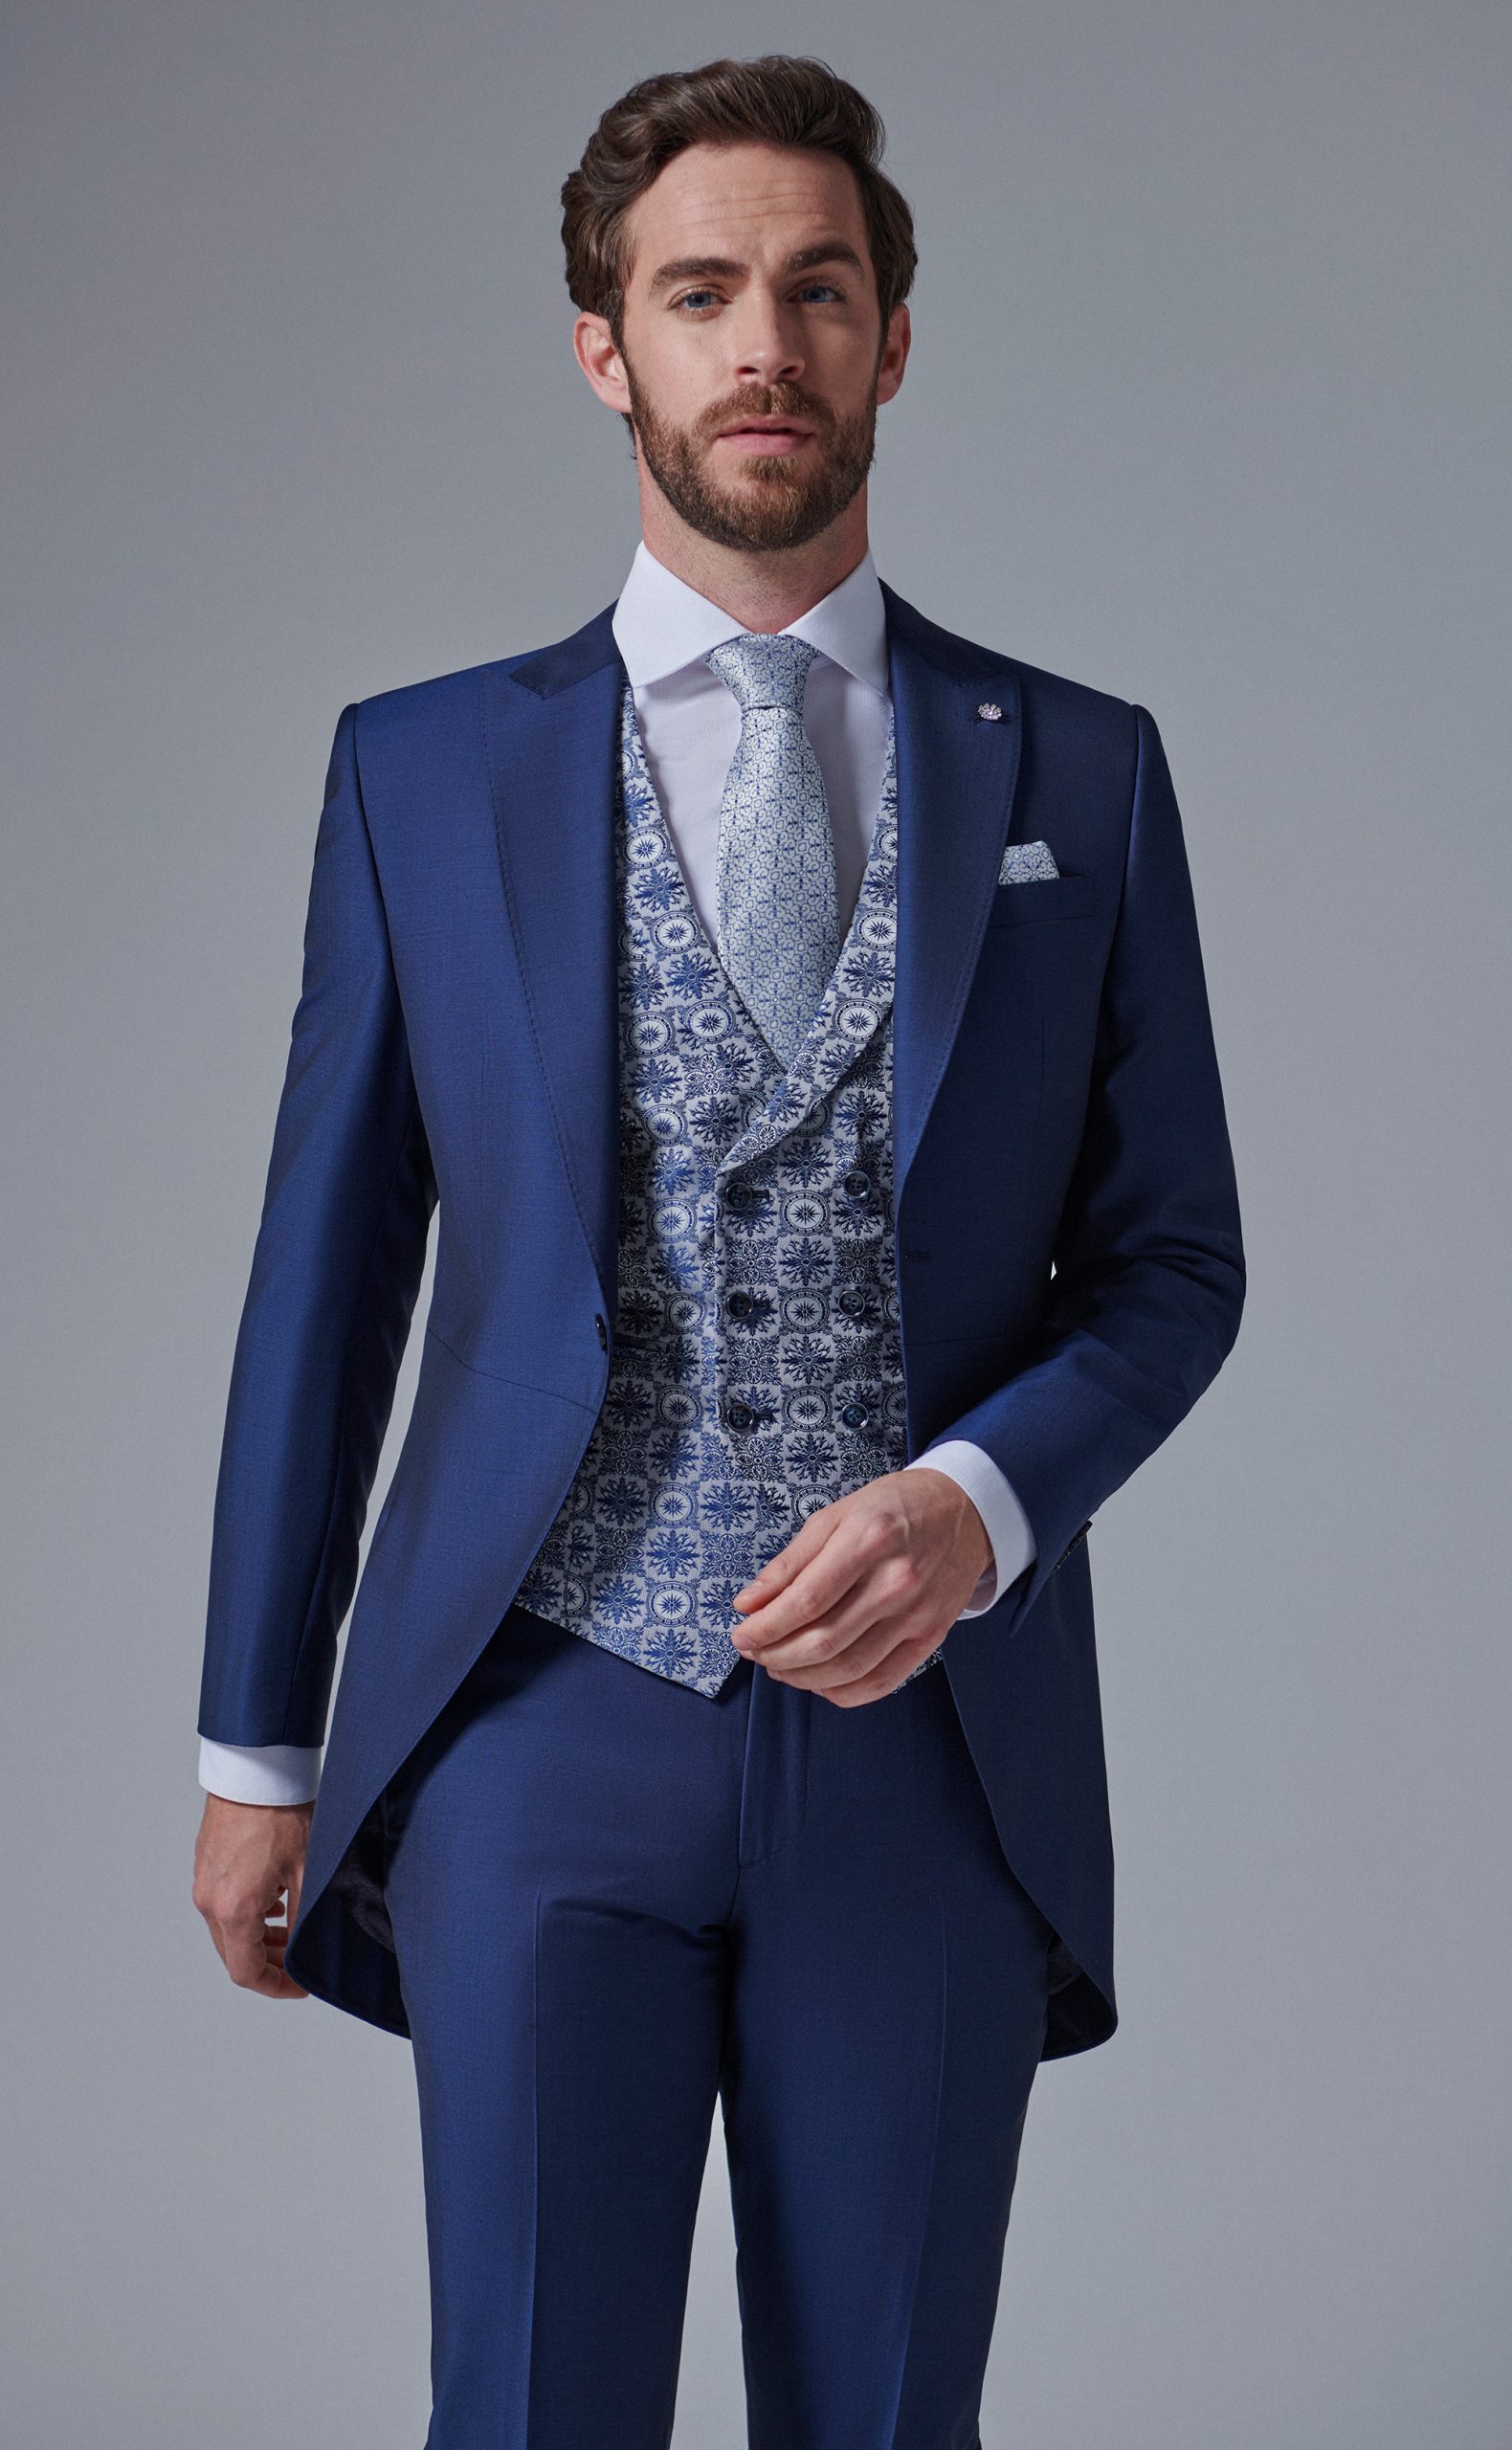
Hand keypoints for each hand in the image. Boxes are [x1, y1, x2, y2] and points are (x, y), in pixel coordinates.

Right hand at [193, 1793, 312, 1998]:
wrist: (256, 1771)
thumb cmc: (282, 1814)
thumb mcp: (306, 1874)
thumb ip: (302, 1921)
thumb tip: (304, 1951)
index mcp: (232, 1910)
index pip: (246, 1972)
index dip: (276, 1986)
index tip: (299, 1985)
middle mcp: (210, 1901)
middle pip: (234, 1954)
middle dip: (269, 1964)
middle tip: (299, 1963)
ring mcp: (203, 1882)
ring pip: (227, 1931)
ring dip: (257, 1940)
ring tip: (288, 1933)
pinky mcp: (205, 1865)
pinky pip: (222, 1906)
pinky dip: (246, 1917)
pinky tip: (273, 1905)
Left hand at [729, 1467, 992, 1704]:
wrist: (964, 1510)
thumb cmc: (893, 1508)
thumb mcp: (835, 1516)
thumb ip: (790, 1562)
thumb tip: (748, 1604)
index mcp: (868, 1540)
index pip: (805, 1601)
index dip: (765, 1626)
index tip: (742, 1633)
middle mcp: (896, 1581)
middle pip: (824, 1640)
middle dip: (775, 1653)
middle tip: (753, 1650)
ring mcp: (918, 1613)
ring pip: (848, 1668)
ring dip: (802, 1676)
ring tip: (778, 1665)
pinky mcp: (932, 1636)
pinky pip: (882, 1682)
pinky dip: (842, 1692)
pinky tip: (818, 1681)